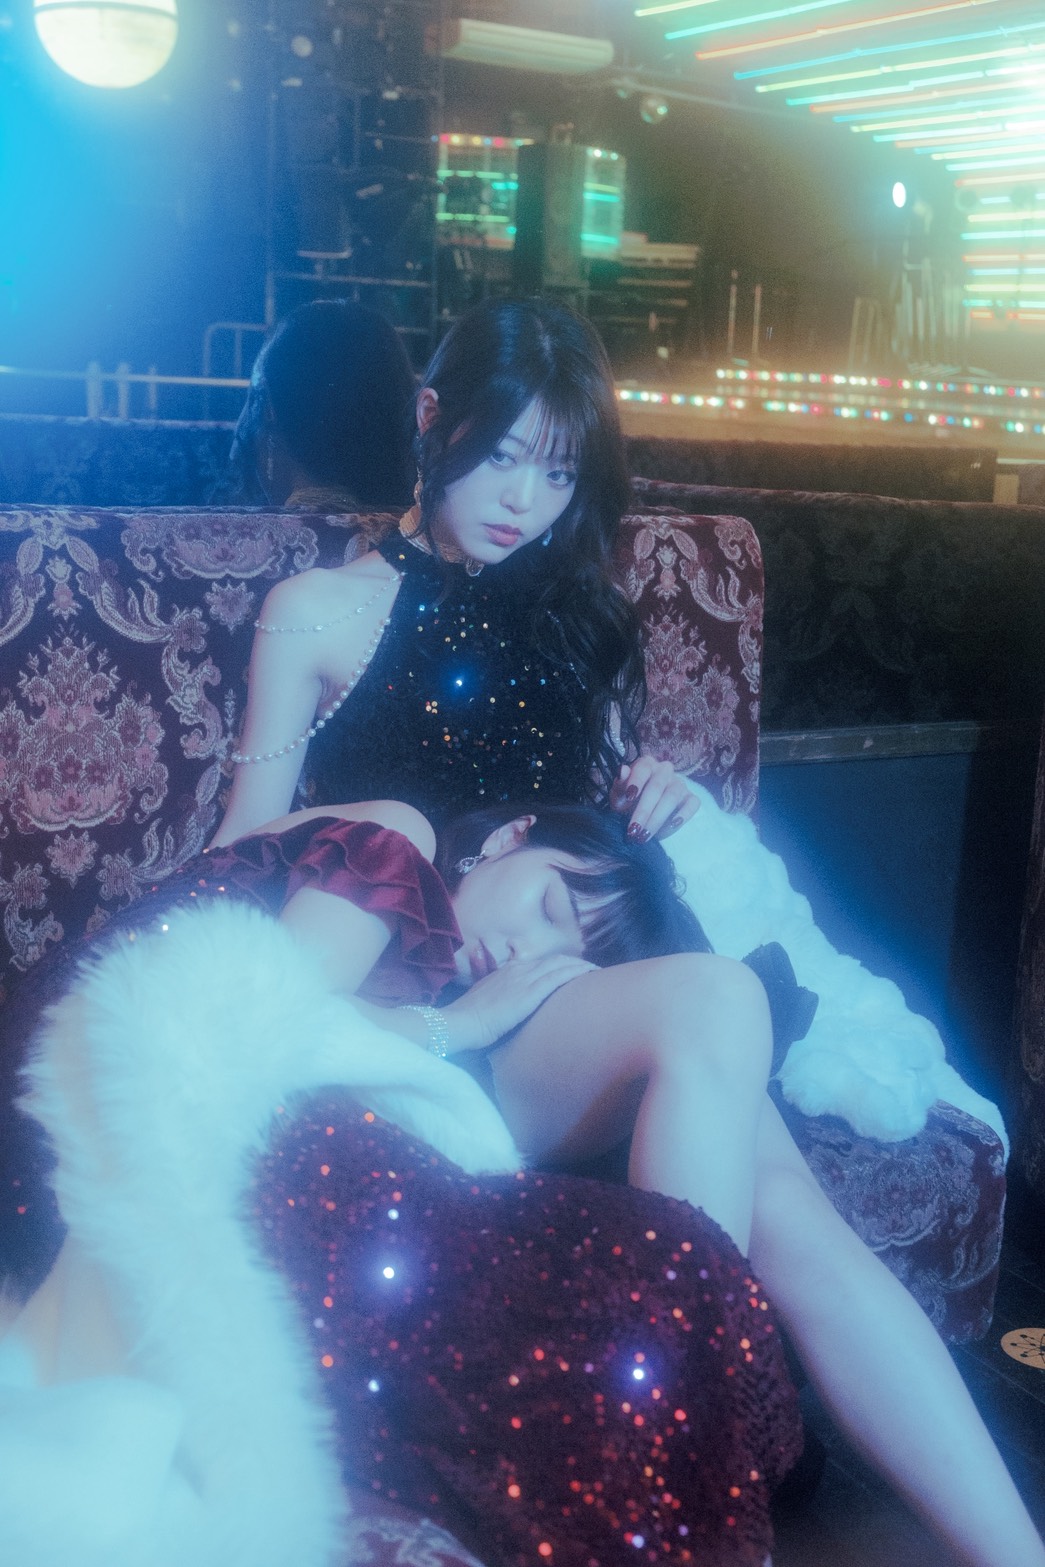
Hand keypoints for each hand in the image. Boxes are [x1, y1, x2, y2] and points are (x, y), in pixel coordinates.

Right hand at [441, 954, 596, 1051]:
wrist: (460, 1022)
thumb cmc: (468, 1020)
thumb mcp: (484, 1003)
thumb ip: (498, 1001)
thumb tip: (506, 1010)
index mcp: (506, 971)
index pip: (538, 963)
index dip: (557, 964)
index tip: (570, 969)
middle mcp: (517, 970)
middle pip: (553, 960)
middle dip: (574, 962)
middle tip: (590, 969)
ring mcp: (524, 979)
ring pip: (560, 964)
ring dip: (580, 965)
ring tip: (596, 970)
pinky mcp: (530, 992)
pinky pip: (559, 976)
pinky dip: (577, 971)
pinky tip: (591, 973)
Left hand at [609, 756, 698, 841]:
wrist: (643, 813)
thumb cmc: (628, 801)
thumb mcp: (618, 794)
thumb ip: (620, 784)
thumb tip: (622, 770)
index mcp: (646, 764)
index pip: (642, 769)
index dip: (635, 782)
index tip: (628, 797)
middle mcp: (664, 770)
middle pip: (656, 787)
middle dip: (644, 811)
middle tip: (633, 830)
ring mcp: (679, 783)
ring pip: (672, 797)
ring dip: (658, 818)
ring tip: (645, 835)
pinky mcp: (690, 798)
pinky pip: (692, 804)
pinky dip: (683, 815)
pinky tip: (672, 826)